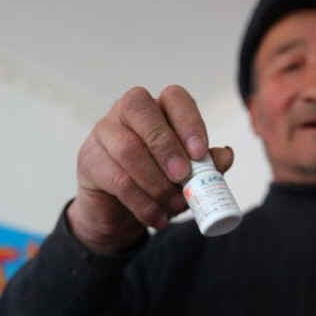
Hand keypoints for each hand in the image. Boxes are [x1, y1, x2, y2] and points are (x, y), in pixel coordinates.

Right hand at [67, 85, 233, 253]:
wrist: (118, 213)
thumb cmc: (156, 183)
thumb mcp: (187, 176)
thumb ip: (207, 165)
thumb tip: (225, 156)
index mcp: (158, 108)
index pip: (174, 97)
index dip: (189, 122)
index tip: (200, 153)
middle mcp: (127, 112)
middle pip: (143, 113)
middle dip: (167, 147)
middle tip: (182, 177)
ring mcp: (104, 133)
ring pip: (128, 149)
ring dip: (156, 182)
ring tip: (173, 206)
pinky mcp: (90, 160)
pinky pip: (116, 179)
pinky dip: (142, 203)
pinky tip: (157, 218)